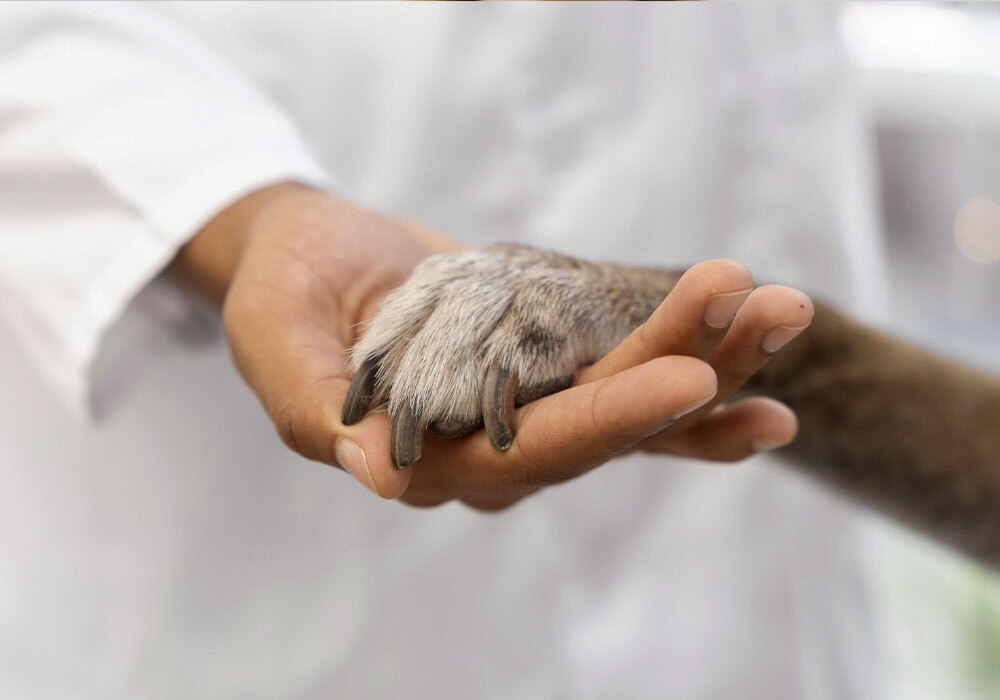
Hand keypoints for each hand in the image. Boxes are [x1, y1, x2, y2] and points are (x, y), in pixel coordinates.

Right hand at [172, 184, 809, 507]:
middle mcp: (496, 449)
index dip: (609, 420)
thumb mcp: (277, 349)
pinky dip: (697, 384)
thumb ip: (319, 413)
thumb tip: (378, 473)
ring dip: (718, 358)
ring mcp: (530, 411)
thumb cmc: (281, 299)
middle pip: (610, 423)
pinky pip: (629, 385)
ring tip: (785, 308)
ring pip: (634, 400)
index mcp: (431, 460)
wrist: (313, 257)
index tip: (691, 381)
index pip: (531, 451)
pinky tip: (765, 386)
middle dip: (695, 368)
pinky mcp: (549, 372)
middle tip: (771, 306)